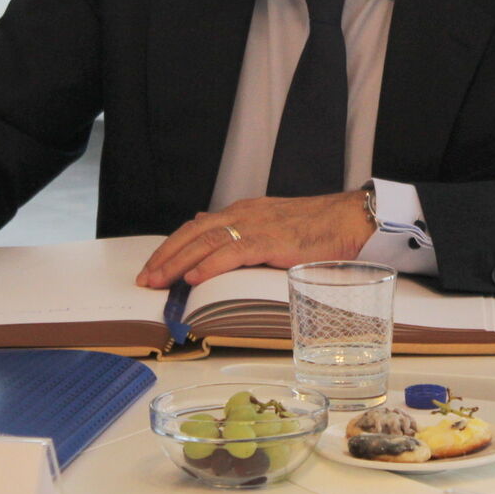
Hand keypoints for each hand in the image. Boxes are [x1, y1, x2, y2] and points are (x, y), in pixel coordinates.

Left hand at [136, 190, 373, 288]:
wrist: (349, 219)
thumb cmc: (317, 228)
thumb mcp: (272, 226)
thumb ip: (243, 233)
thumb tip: (210, 236)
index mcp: (243, 212)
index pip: (197, 227)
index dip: (172, 247)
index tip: (153, 266)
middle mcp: (244, 214)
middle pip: (193, 233)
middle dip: (166, 256)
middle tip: (145, 278)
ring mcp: (257, 226)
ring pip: (206, 242)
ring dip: (179, 263)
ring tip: (159, 281)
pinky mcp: (272, 240)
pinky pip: (233, 252)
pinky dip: (211, 264)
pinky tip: (194, 277)